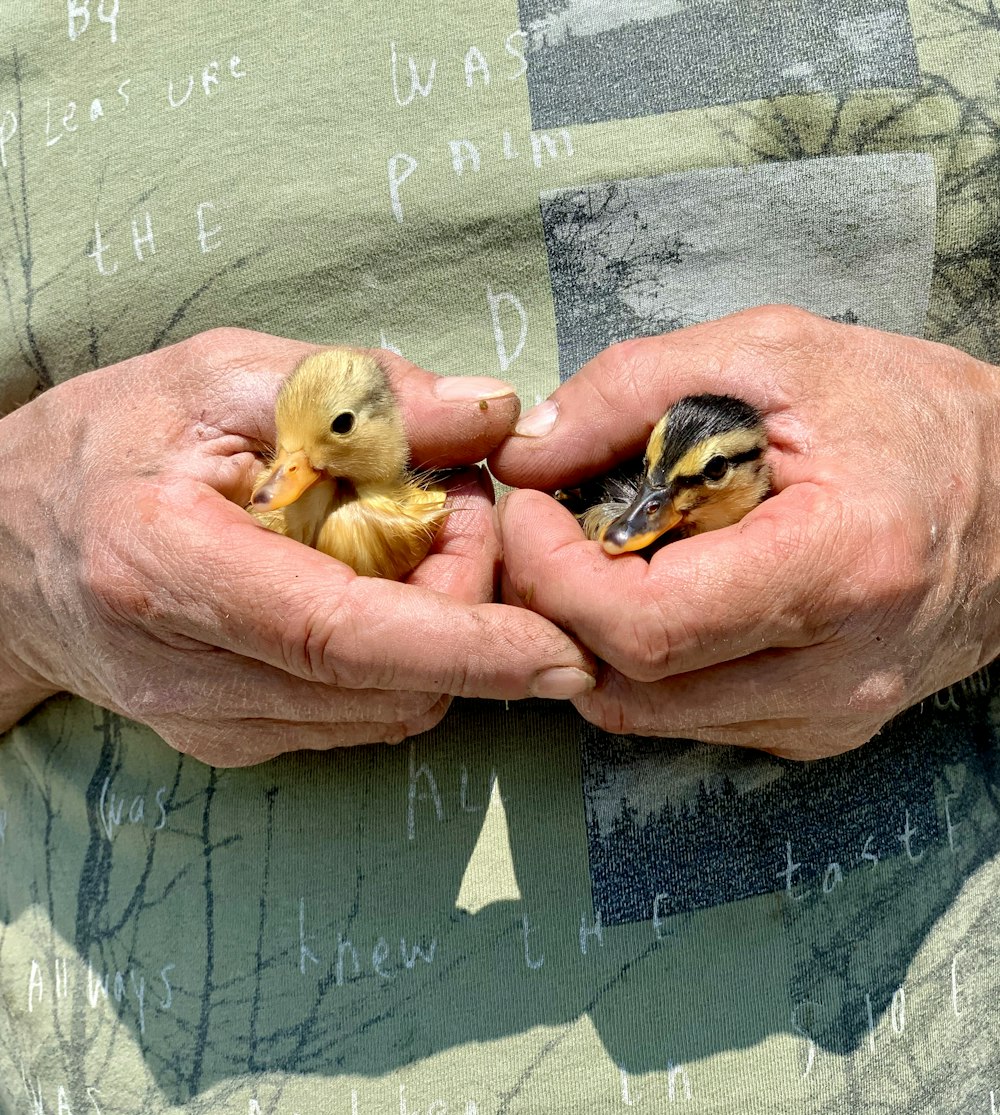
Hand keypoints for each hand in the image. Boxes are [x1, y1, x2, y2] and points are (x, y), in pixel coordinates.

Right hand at [0, 328, 593, 764]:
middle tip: (462, 505)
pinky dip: (401, 656)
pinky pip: (358, 714)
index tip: (563, 650)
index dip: (463, 644)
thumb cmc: (113, 440)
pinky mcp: (230, 740)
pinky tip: (373, 584)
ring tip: (411, 536)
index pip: (338, 633)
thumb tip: (494, 414)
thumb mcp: (225, 376)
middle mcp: (184, 671)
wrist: (12, 542)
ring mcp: (206, 723)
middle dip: (468, 606)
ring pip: (386, 709)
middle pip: (385, 682)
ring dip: (439, 630)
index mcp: (165, 565)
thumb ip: (362, 393)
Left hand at [490, 306, 999, 758]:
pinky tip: (662, 592)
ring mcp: (830, 715)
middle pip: (632, 683)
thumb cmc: (907, 413)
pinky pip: (688, 717)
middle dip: (557, 605)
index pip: (646, 625)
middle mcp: (839, 671)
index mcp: (841, 566)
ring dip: (592, 638)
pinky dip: (646, 661)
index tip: (529, 510)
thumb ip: (634, 388)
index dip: (555, 575)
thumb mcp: (773, 354)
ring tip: (599, 555)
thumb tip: (526, 454)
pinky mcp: (819, 731)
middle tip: (548, 528)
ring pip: (647, 714)